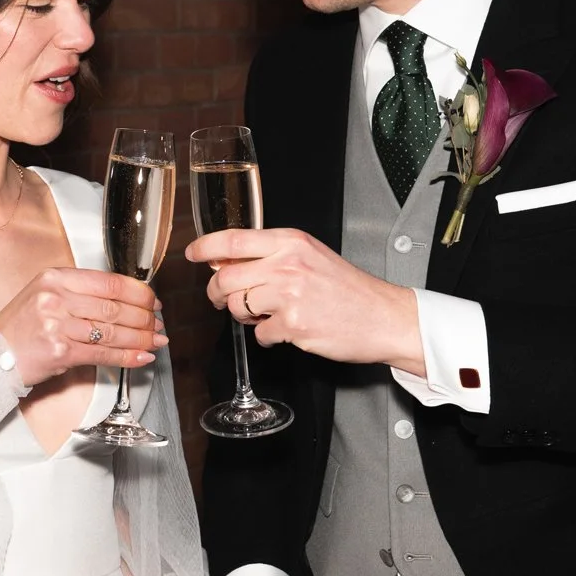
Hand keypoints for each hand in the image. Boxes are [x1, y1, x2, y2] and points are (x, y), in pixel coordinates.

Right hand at [0, 268, 167, 386]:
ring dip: (141, 338)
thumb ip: (80, 294)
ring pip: (112, 331)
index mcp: (55, 277)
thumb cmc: (20, 329)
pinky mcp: (59, 351)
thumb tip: (126, 301)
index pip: (109, 281)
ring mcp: (56, 324)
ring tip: (156, 340)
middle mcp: (55, 297)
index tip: (153, 301)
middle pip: (114, 306)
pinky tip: (141, 356)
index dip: (138, 292)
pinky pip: (102, 354)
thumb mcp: (45, 297)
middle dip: (144, 317)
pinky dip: (127, 357)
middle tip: (159, 324)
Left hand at [185, 226, 421, 372]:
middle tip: (223, 300)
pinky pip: (258, 333)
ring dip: (243, 316)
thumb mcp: (310, 256)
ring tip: (264, 315)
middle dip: (216, 293)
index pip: (233, 239)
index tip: (192, 254)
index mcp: (291, 242)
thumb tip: (227, 261)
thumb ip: (272, 255)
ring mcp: (289, 295)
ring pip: (237, 306)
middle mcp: (288, 264)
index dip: (205, 247)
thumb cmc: (348, 289)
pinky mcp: (293, 325)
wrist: (383, 317)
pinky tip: (286, 331)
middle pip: (225, 277)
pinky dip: (266, 336)